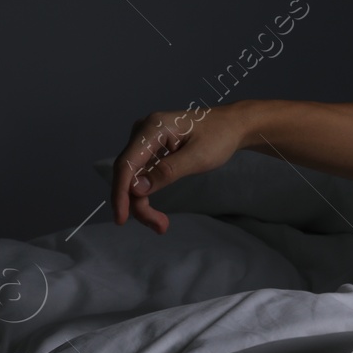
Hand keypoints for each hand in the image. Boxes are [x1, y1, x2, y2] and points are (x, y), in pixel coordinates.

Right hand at [110, 103, 251, 233]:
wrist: (232, 125)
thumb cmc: (219, 136)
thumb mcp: (198, 157)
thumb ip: (167, 171)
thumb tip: (135, 188)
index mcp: (153, 128)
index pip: (126, 164)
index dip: (120, 193)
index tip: (121, 219)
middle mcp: (143, 131)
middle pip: (127, 174)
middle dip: (137, 204)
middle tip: (160, 226)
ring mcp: (145, 140)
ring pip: (133, 178)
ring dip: (142, 203)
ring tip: (161, 224)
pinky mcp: (150, 149)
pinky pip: (141, 175)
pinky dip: (147, 194)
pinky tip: (157, 213)